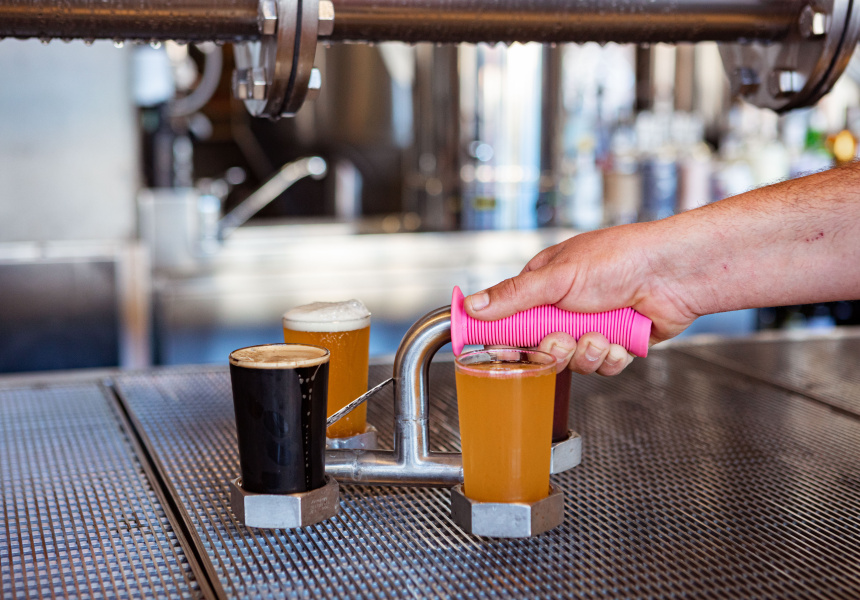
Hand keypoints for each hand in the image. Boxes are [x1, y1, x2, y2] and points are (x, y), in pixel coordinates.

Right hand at [465, 222, 702, 374]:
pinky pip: (602, 367)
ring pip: (572, 361)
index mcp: (545, 285)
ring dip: (586, 354)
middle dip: (553, 349)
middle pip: (540, 346)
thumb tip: (471, 305)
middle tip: (563, 339)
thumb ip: (512, 296)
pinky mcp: (617, 344)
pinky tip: (621, 340)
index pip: (510, 318)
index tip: (502, 352)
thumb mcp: (557, 276)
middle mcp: (566, 307)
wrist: (674, 273)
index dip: (506, 339)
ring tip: (601, 335)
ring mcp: (592, 326)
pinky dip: (611, 358)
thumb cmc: (619, 259)